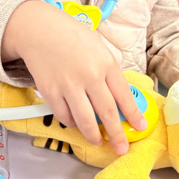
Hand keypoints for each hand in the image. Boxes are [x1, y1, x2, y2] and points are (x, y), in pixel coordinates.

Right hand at [3, 1, 146, 154]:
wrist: (39, 29)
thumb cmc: (72, 37)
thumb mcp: (99, 48)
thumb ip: (109, 71)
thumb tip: (120, 97)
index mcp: (106, 63)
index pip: (124, 96)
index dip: (133, 115)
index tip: (139, 127)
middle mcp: (89, 76)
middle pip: (107, 113)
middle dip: (117, 134)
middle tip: (121, 148)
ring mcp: (68, 85)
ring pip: (85, 120)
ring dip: (93, 135)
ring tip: (98, 141)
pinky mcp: (50, 91)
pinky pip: (64, 116)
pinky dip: (71, 123)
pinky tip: (76, 123)